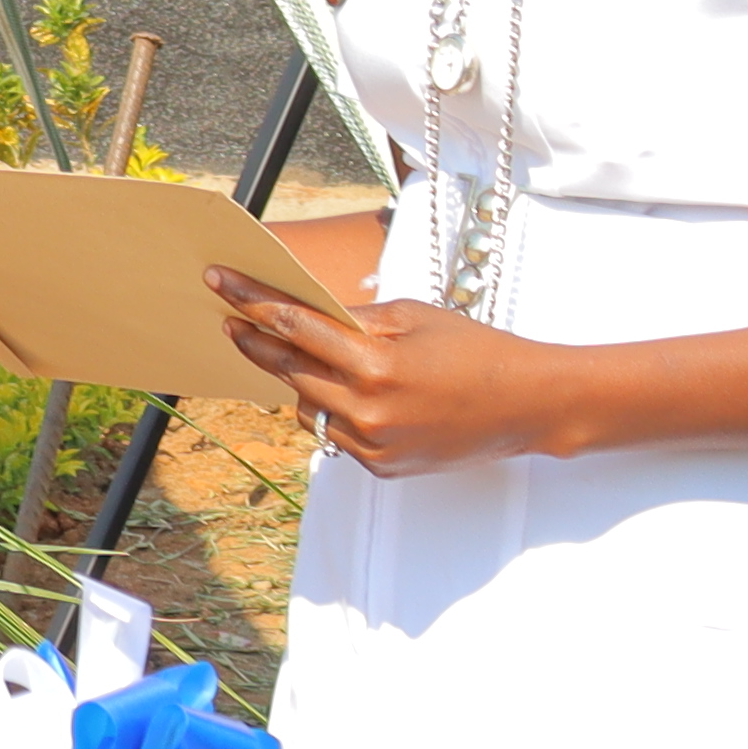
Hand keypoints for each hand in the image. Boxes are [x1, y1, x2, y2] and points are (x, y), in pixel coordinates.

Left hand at [206, 271, 582, 474]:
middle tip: (230, 321)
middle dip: (256, 342)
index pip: (295, 326)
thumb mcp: (414, 316)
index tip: (221, 283)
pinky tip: (359, 396)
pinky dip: (337, 412)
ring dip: (302, 383)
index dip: (252, 302)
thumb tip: (304, 315)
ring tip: (319, 362)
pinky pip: (336, 435)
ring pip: (308, 408)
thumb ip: (355, 319)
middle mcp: (367, 408)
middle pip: (289, 370)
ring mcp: (372, 442)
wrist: (526, 405)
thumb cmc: (475, 350)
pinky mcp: (381, 466)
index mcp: (375, 362)